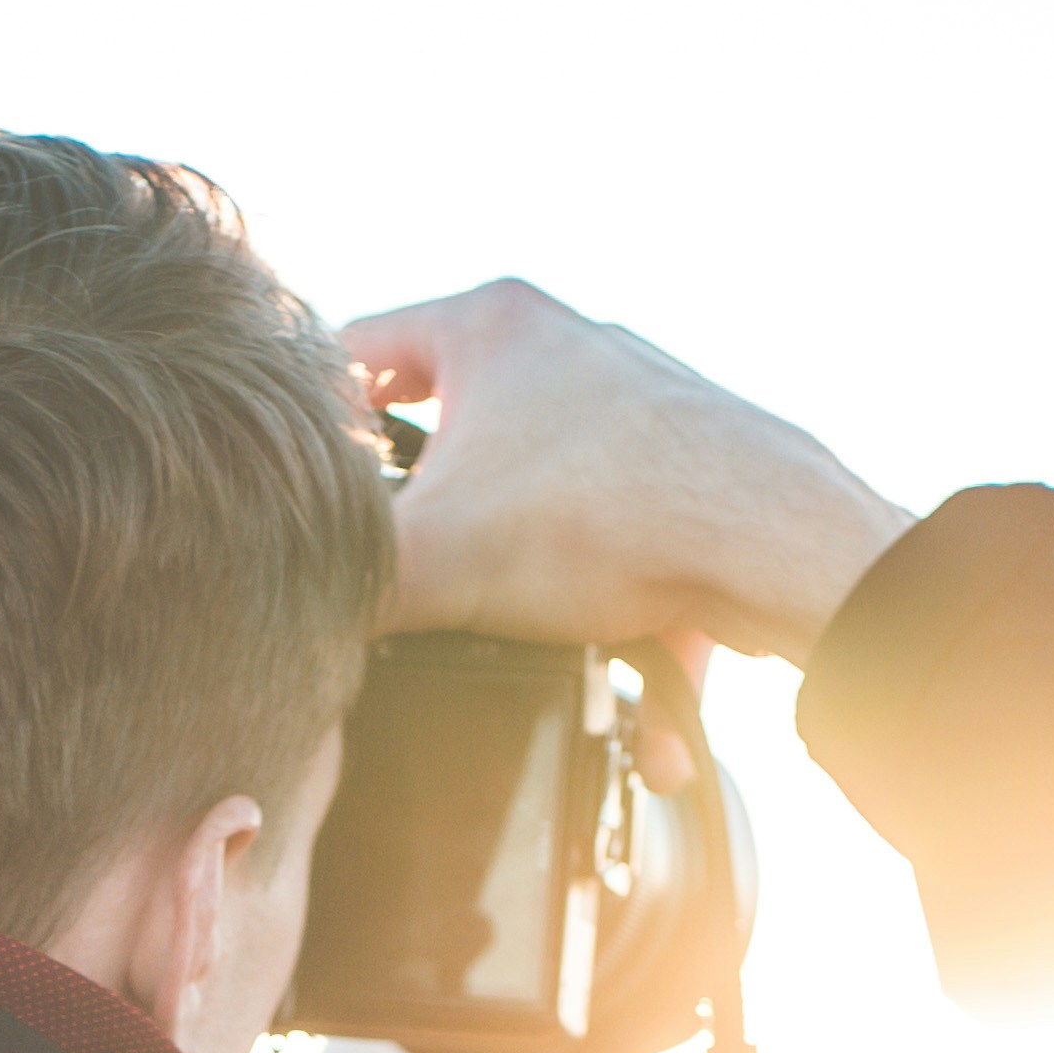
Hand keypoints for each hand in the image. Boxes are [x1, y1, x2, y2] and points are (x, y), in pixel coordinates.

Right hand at [341, 280, 909, 676]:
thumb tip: (285, 628)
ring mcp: (636, 407)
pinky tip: (636, 726)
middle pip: (456, 429)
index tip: (296, 484)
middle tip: (393, 571)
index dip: (312, 420)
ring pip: (548, 502)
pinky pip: (631, 558)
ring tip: (515, 646)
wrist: (769, 545)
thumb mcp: (428, 562)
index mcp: (490, 326)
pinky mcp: (692, 477)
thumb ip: (342, 589)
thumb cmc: (603, 516)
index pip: (357, 349)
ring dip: (529, 588)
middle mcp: (567, 346)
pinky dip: (626, 634)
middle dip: (429, 516)